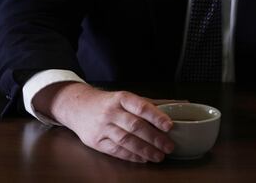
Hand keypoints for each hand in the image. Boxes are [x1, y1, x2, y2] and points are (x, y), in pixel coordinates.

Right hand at [32, 82, 174, 162]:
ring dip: (145, 150)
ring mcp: (102, 127)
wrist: (78, 106)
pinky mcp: (96, 141)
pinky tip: (143, 158)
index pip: (141, 106)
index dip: (156, 116)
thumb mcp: (124, 98)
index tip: (169, 125)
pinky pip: (116, 150)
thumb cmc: (107, 103)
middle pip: (135, 126)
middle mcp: (111, 111)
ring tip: (159, 156)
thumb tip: (177, 105)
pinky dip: (131, 156)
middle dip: (154, 138)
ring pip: (126, 140)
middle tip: (169, 146)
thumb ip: (147, 104)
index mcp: (121, 98)